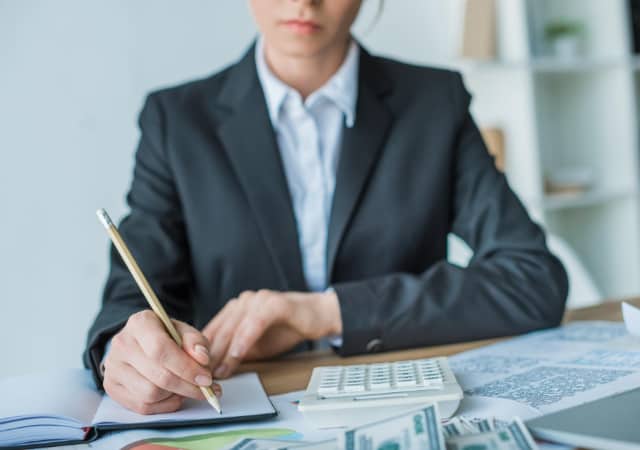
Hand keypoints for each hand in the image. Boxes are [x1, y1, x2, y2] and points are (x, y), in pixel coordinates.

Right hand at [103, 310, 221, 414]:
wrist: (140, 343)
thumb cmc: (166, 336)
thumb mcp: (184, 331)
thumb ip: (196, 342)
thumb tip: (202, 359)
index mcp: (140, 323)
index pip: (161, 349)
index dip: (186, 368)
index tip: (206, 378)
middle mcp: (122, 344)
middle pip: (158, 375)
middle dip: (187, 386)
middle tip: (206, 389)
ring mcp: (113, 367)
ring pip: (150, 394)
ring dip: (175, 395)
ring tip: (187, 387)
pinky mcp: (112, 386)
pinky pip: (142, 406)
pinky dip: (164, 405)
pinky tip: (173, 395)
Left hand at [202, 290, 341, 378]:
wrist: (317, 316)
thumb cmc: (286, 329)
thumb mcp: (256, 345)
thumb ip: (236, 352)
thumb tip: (214, 370)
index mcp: (235, 309)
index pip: (213, 330)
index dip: (202, 352)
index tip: (195, 372)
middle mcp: (243, 301)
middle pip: (220, 330)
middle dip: (210, 355)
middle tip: (203, 376)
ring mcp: (258, 300)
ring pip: (234, 327)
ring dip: (225, 352)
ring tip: (218, 371)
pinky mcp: (273, 304)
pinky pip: (254, 324)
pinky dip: (244, 341)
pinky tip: (237, 356)